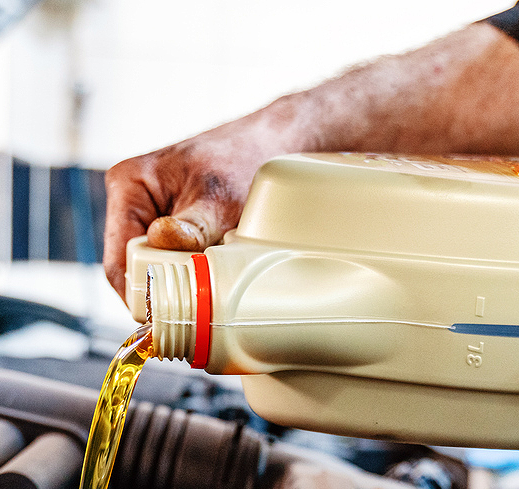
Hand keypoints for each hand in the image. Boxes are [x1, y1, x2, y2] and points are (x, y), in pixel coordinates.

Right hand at [102, 24, 518, 300]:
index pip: (122, 276)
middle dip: (197, 327)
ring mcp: (213, 239)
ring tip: (268, 328)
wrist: (396, 120)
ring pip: (202, 309)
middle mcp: (171, 217)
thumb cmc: (313, 128)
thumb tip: (160, 282)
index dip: (155, 314)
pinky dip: (258, 324)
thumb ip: (200, 230)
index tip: (194, 338)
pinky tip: (282, 327)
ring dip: (231, 330)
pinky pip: (241, 305)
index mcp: (140, 189)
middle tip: (240, 339)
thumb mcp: (242, 179)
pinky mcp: (256, 254)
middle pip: (162, 300)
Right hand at [103, 113, 296, 298]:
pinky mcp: (169, 229)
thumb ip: (193, 226)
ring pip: (152, 270)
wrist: (269, 145)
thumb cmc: (241, 159)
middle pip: (132, 270)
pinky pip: (170, 263)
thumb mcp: (220, 197)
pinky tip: (210, 268)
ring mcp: (149, 216)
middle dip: (163, 287)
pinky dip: (190, 271)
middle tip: (198, 297)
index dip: (142, 292)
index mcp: (128, 186)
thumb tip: (162, 241)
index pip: (117, 261)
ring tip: (209, 277)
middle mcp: (130, 202)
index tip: (171, 312)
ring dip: (179, 280)